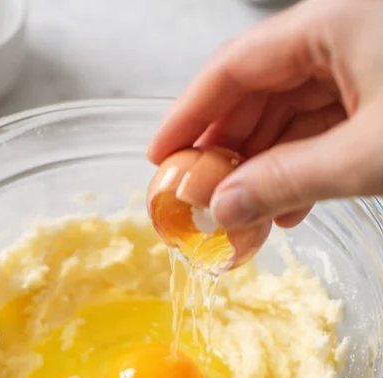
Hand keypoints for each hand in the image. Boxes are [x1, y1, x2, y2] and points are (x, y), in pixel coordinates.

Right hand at [149, 0, 382, 231]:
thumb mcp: (366, 156)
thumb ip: (288, 181)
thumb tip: (224, 208)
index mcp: (331, 20)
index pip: (234, 64)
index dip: (189, 114)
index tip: (159, 157)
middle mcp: (342, 26)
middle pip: (260, 85)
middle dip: (227, 147)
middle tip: (198, 197)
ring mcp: (366, 52)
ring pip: (293, 106)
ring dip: (265, 162)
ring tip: (243, 213)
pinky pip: (328, 117)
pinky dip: (304, 160)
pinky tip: (289, 203)